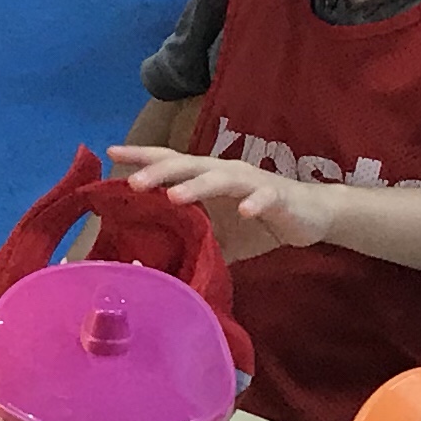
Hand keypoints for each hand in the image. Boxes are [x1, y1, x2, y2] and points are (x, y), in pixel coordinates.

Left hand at [106, 143, 330, 264]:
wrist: (308, 216)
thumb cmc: (258, 222)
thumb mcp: (218, 236)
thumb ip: (191, 243)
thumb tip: (154, 268)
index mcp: (207, 177)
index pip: (169, 161)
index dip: (142, 156)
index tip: (112, 151)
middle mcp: (224, 172)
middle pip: (188, 165)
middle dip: (160, 172)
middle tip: (133, 183)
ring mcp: (251, 182)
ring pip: (221, 178)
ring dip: (198, 185)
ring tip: (174, 196)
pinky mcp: (277, 196)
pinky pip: (265, 198)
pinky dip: (255, 204)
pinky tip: (245, 213)